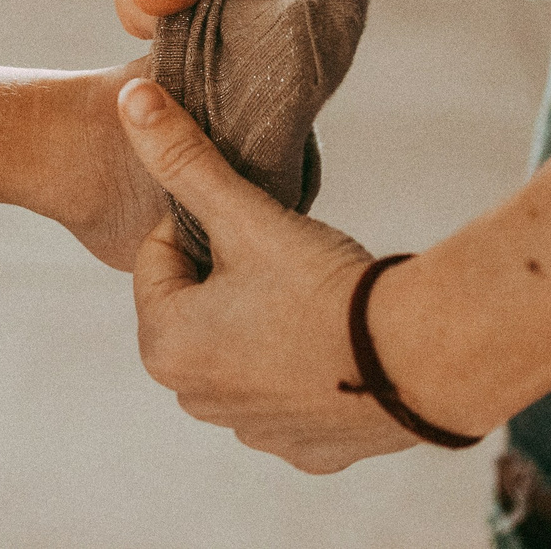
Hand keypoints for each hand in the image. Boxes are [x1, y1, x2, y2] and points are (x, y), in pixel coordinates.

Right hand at [100, 0, 370, 36]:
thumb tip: (150, 8)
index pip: (138, 10)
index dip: (176, 27)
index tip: (224, 17)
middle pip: (177, 26)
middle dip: (215, 28)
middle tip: (259, 4)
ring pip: (218, 26)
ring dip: (250, 21)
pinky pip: (255, 13)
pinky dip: (275, 9)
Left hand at [118, 78, 416, 471]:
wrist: (422, 359)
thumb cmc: (324, 287)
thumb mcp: (247, 216)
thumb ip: (184, 159)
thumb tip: (128, 101)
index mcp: (165, 347)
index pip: (161, 255)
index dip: (207, 225)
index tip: (254, 223)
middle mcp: (197, 401)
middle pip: (199, 305)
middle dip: (231, 275)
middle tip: (286, 258)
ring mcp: (254, 432)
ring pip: (243, 348)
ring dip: (265, 320)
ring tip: (315, 297)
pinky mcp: (306, 450)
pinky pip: (291, 393)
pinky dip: (307, 367)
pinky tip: (338, 345)